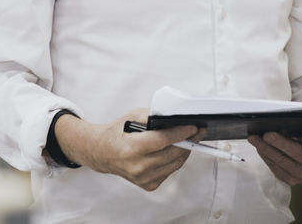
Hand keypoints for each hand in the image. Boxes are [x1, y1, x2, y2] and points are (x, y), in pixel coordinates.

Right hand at [54, 108, 198, 191]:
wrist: (103, 153)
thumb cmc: (117, 132)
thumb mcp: (132, 116)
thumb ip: (153, 116)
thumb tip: (175, 117)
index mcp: (131, 148)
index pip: (162, 141)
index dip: (180, 133)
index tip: (193, 127)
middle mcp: (137, 166)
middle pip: (172, 153)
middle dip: (188, 141)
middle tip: (198, 131)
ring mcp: (143, 178)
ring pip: (174, 164)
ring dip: (184, 151)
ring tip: (190, 139)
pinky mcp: (148, 184)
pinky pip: (169, 171)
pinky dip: (175, 160)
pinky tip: (176, 150)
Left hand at [247, 128, 301, 184]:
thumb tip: (284, 126)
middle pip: (296, 153)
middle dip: (277, 143)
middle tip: (264, 135)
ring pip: (282, 163)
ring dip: (266, 150)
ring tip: (255, 139)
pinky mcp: (293, 181)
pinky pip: (277, 169)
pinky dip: (267, 157)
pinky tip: (260, 148)